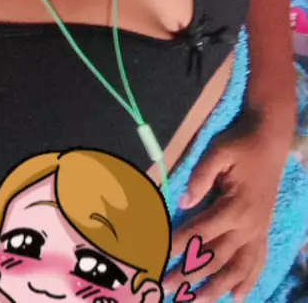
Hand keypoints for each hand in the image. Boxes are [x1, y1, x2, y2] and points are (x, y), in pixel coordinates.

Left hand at [164, 112, 288, 302]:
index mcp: (235, 208)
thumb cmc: (241, 145)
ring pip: (237, 268)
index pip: (199, 232)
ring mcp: (258, 231)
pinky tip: (238, 297)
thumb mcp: (218, 152)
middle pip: (215, 257)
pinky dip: (249, 281)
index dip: (177, 245)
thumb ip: (200, 177)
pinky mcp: (263, 230)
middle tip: (166, 287)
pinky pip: (257, 261)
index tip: (157, 257)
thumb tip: (183, 201)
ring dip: (217, 288)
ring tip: (196, 302)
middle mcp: (248, 226)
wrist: (271, 141)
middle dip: (189, 274)